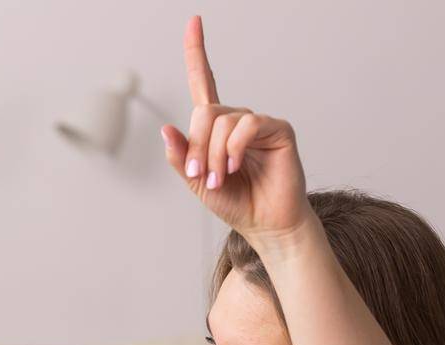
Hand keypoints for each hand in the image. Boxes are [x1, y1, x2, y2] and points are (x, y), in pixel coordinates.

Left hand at [160, 15, 314, 248]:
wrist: (264, 224)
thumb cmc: (234, 201)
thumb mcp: (196, 182)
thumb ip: (181, 156)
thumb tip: (166, 129)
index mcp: (215, 128)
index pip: (204, 82)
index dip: (198, 52)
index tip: (194, 21)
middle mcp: (236, 119)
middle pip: (205, 112)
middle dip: (197, 146)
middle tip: (202, 175)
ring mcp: (258, 122)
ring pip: (223, 122)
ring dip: (214, 155)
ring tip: (222, 178)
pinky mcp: (278, 129)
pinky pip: (247, 125)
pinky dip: (234, 148)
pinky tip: (236, 166)